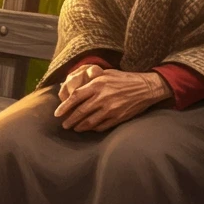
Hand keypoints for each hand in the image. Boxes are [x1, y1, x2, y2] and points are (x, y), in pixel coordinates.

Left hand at [53, 69, 172, 131]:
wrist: (146, 87)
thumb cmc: (124, 79)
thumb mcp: (106, 74)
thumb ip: (91, 81)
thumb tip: (75, 88)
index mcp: (97, 84)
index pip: (75, 97)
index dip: (64, 107)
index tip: (57, 114)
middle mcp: (102, 97)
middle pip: (80, 112)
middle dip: (70, 120)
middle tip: (64, 125)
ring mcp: (110, 109)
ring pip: (89, 122)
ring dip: (80, 127)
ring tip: (75, 128)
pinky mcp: (118, 117)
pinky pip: (101, 126)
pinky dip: (93, 129)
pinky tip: (90, 128)